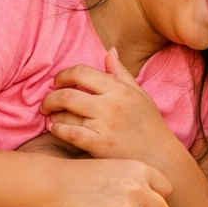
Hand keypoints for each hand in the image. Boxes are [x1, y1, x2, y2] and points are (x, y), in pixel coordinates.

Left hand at [42, 50, 181, 167]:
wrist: (160, 155)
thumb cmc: (148, 123)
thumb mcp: (139, 94)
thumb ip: (121, 72)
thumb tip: (109, 51)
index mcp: (118, 89)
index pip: (81, 72)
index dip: (63, 75)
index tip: (58, 83)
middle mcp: (110, 104)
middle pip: (67, 94)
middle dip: (50, 98)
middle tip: (47, 103)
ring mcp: (104, 125)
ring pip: (65, 114)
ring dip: (53, 115)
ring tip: (53, 118)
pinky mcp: (99, 144)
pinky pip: (69, 133)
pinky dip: (58, 130)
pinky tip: (58, 130)